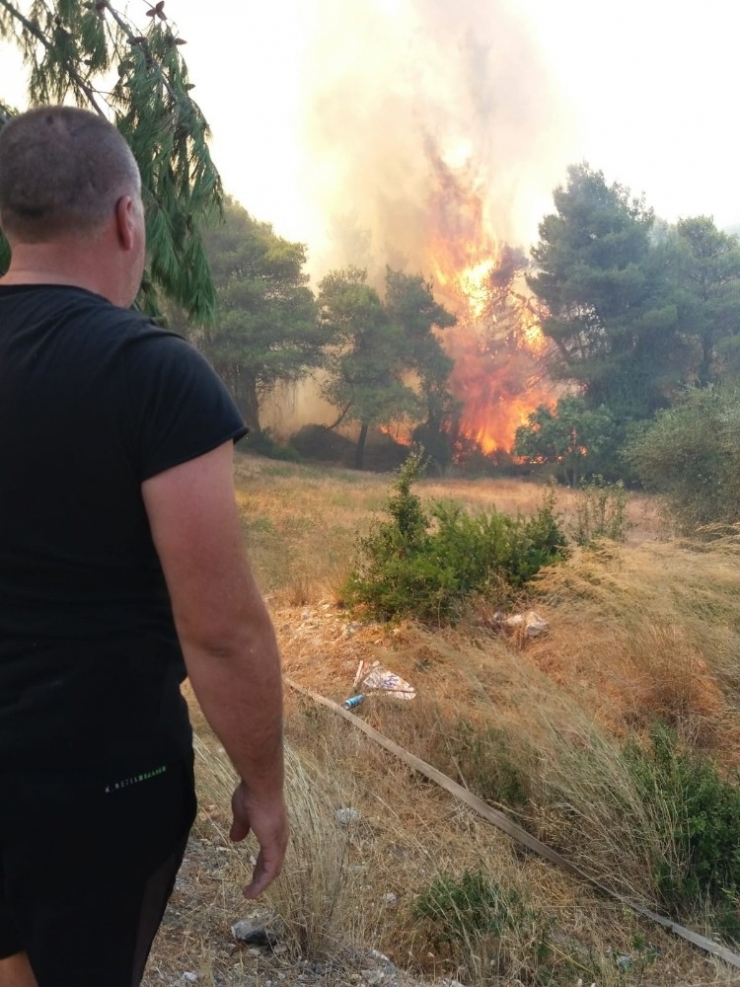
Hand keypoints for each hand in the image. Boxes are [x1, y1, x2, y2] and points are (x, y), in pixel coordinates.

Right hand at [229, 781, 288, 897]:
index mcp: (273, 827)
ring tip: (250, 894)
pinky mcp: (274, 844)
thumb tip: (236, 839)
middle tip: (253, 886)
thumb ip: (241, 826)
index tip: (255, 872)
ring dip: (261, 882)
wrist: (260, 783)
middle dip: (262, 875)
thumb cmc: (252, 792)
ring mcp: (278, 840)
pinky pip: (270, 869)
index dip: (262, 863)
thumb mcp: (242, 812)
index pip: (271, 851)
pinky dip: (262, 883)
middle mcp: (280, 835)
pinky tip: (252, 892)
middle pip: (274, 862)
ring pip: (273, 868)